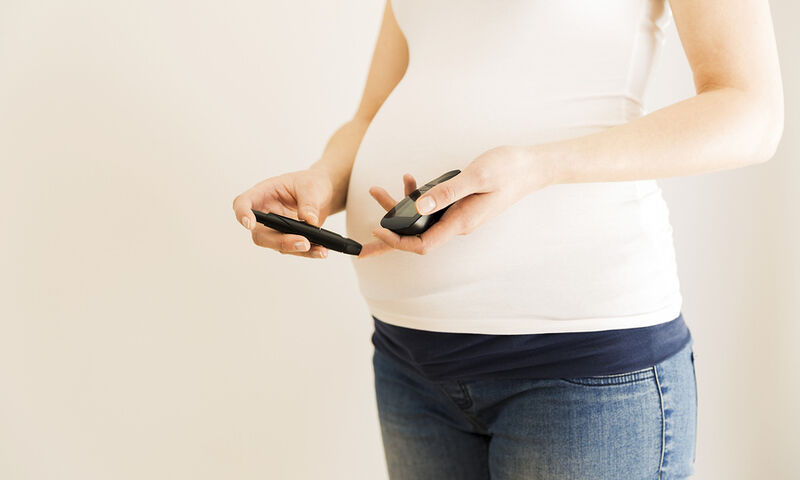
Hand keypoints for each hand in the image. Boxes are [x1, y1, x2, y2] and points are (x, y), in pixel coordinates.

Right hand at [232, 168, 334, 258]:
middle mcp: (264, 214)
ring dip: (298, 249)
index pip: (243, 203)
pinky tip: (322, 251)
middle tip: (303, 242)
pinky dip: (309, 252)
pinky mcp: (288, 239)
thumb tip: (309, 221)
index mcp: (262, 194)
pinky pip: (294, 249)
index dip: (242, 214)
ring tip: (320, 249)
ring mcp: (274, 229)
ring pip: (277, 245)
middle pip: (260, 234)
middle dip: (279, 241)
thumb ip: (308, 202)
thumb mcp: (310, 186)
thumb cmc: (310, 184)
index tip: (249, 223)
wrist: (322, 193)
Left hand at [362, 145, 553, 256]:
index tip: (378, 229)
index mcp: (461, 222)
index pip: (423, 244)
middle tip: (363, 232)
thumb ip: (448, 192)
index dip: (398, 241)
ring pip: (422, 220)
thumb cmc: (508, 169)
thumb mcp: (478, 176)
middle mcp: (458, 223)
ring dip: (398, 209)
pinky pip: (432, 208)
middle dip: (389, 231)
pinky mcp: (459, 206)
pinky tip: (409, 181)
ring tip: (376, 191)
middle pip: (416, 237)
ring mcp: (458, 216)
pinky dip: (416, 196)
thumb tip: (419, 205)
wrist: (531, 167)